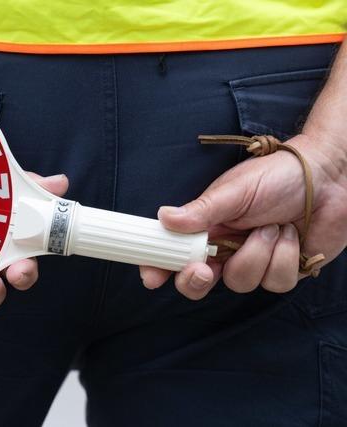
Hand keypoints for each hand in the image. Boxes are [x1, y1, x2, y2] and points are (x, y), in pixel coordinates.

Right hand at [140, 133, 346, 299]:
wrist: (330, 177)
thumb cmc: (279, 175)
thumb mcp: (235, 190)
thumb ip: (201, 210)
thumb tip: (164, 217)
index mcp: (207, 226)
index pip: (175, 252)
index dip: (160, 266)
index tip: (151, 277)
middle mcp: (225, 248)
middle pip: (198, 282)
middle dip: (197, 280)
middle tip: (203, 269)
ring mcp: (254, 261)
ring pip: (240, 282)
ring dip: (258, 253)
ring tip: (272, 226)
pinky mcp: (282, 271)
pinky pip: (274, 282)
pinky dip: (285, 257)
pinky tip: (291, 235)